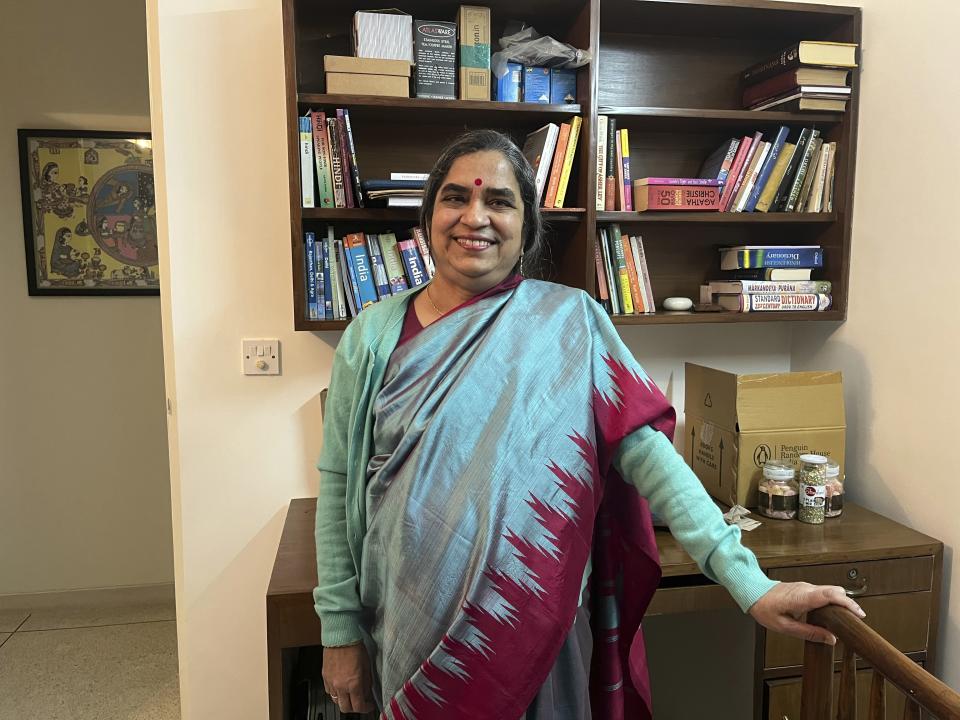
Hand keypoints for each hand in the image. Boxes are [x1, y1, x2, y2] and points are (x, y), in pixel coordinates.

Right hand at [322, 643, 373, 713]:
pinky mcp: (324, 677)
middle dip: (354, 708)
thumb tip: (366, 692)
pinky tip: (341, 686)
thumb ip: (366, 682)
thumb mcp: (367, 665)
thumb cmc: (354, 646)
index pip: (359, 706)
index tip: (369, 705)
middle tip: (360, 702)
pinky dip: (335, 692)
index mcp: (353, 683)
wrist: (340, 636)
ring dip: (344, 700)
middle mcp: (340, 686)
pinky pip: (329, 691)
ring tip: (350, 693)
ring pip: (336, 700)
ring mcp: (331, 682)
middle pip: (345, 708)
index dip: (366, 708)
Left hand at [748, 582, 866, 644]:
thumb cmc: (765, 608)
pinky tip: (834, 612)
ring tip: (848, 618)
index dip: (847, 603)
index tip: (859, 613)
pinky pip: (823, 592)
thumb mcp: (785, 627)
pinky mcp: (805, 588)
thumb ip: (809, 633)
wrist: (753, 592)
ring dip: (842, 602)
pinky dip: (833, 600)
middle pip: (835, 590)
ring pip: (830, 590)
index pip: (830, 595)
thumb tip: (830, 639)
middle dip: (849, 603)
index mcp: (802, 597)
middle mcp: (806, 588)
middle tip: (857, 619)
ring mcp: (806, 586)